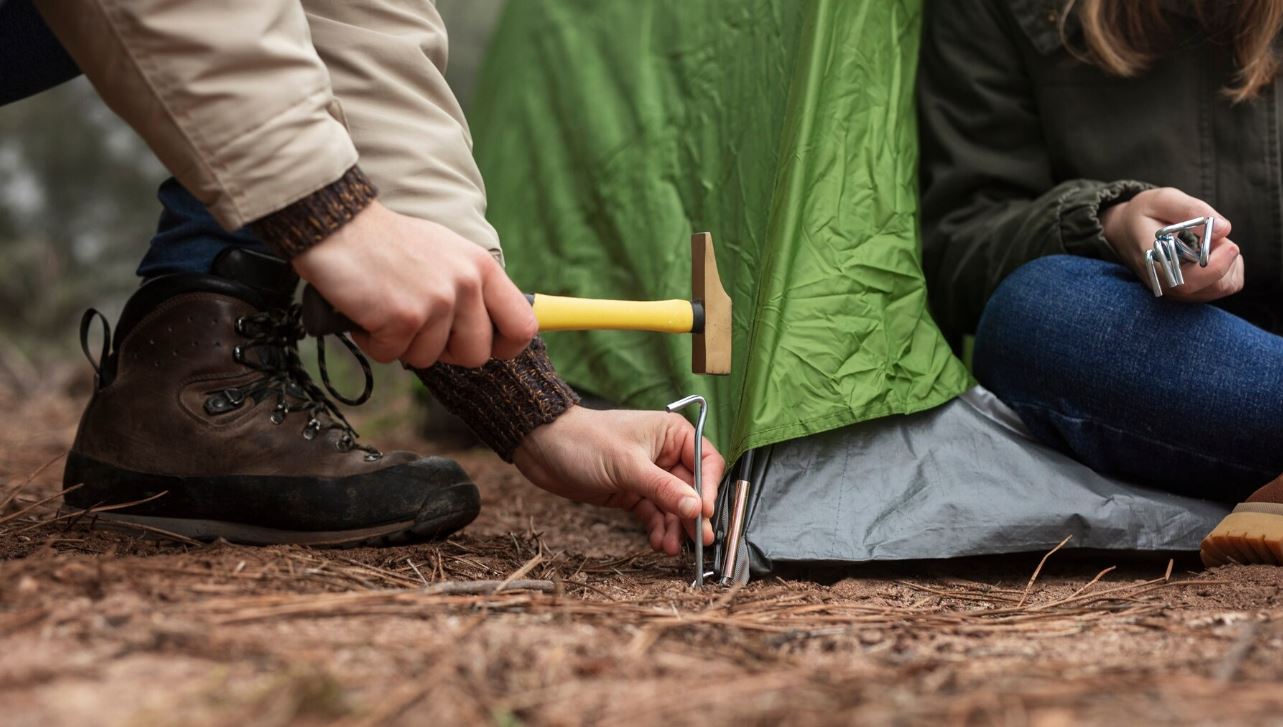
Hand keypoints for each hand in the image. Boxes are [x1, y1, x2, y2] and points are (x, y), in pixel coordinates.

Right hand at [291, 201, 537, 367]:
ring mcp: (437, 301)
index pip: (523, 326)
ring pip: (430, 358)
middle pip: (477, 354)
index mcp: (482, 268)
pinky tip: (365, 312)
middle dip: (446, 352)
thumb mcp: (447, 253)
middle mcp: (466, 284)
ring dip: (402, 343)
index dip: (506, 347)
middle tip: (419, 329)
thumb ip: (473, 288)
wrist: (337, 224)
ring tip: (385, 308)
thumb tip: (495, 329)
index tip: (487, 348)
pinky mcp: (404, 317)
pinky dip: (372, 341)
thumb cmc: (387, 243)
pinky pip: (392, 355)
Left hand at [512, 406, 725, 555]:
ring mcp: (649, 475)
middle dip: (693, 515)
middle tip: (699, 541)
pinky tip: (658, 542)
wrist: (543, 448)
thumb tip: (698, 509)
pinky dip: (658, 528)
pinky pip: (654, 513)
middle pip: (692, 489)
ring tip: (670, 548)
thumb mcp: (628, 466)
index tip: (706, 513)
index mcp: (672, 434)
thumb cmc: (585, 441)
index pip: (706, 462)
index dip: (709, 488)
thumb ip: (664, 489)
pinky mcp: (632, 492)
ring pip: (673, 506)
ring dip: (674, 527)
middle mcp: (665, 453)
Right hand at [1100, 187, 1243, 301]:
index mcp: (1154, 263)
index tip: (1228, 242)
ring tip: (1210, 241)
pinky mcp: (1192, 293)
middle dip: (1227, 257)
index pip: (1187, 281)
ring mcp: (1180, 292)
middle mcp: (1166, 285)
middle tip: (1216, 233)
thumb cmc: (1144, 214)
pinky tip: (1215, 253)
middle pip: (1214, 285)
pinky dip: (1232, 268)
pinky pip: (1228, 286)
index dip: (1215, 266)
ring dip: (1230, 261)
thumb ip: (1191, 210)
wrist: (1126, 231)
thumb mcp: (1162, 200)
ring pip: (1225, 286)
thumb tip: (1224, 229)